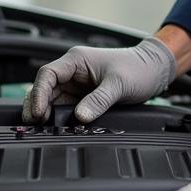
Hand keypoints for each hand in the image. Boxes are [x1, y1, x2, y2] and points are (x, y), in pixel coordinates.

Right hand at [22, 37, 176, 122]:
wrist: (154, 71)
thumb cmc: (138, 68)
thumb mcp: (119, 84)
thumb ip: (99, 100)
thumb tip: (80, 117)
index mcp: (76, 60)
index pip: (47, 75)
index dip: (39, 94)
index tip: (38, 113)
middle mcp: (73, 72)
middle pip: (44, 89)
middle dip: (37, 107)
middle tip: (36, 126)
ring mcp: (77, 85)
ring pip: (52, 100)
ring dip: (47, 114)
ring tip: (46, 130)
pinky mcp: (83, 97)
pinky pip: (65, 108)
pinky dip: (60, 118)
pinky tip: (59, 128)